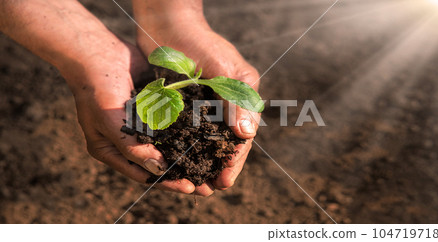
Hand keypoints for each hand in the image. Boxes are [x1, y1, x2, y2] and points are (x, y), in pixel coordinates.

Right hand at [65, 42, 195, 193]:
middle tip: (207, 182)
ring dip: (188, 153)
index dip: (167, 182)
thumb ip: (132, 148)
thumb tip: (159, 171)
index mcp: (112, 150)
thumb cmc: (96, 88)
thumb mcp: (110, 121)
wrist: (98, 50)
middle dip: (182, 172)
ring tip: (212, 162)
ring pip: (169, 145)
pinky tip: (206, 135)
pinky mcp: (154, 108)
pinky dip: (187, 130)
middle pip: (159, 163)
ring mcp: (142, 124)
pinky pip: (173, 123)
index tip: (191, 187)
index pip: (144, 174)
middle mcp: (128, 141)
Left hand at [134, 10, 260, 195]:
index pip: (241, 137)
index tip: (223, 183)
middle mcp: (224, 106)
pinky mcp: (182, 105)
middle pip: (222, 145)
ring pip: (203, 143)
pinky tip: (174, 163)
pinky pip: (184, 133)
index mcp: (241, 98)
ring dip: (199, 164)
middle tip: (206, 191)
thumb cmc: (201, 42)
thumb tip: (247, 135)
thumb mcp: (223, 69)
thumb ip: (235, 100)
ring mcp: (202, 107)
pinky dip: (181, 149)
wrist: (168, 23)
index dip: (233, 162)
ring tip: (190, 184)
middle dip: (216, 169)